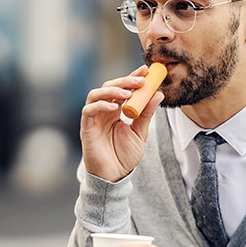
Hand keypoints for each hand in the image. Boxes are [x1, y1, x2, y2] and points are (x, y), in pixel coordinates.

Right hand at [80, 66, 163, 181]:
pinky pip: (89, 110)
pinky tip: (114, 107)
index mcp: (117, 110)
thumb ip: (146, 114)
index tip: (146, 70)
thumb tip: (159, 94)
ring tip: (127, 92)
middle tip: (140, 80)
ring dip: (112, 90)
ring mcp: (94, 118)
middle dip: (125, 80)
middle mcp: (104, 110)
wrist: (114, 176)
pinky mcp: (86, 127)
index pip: (123, 88)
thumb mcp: (140, 132)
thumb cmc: (125, 156)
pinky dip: (100, 105)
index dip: (132, 77)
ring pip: (96, 94)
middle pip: (110, 86)